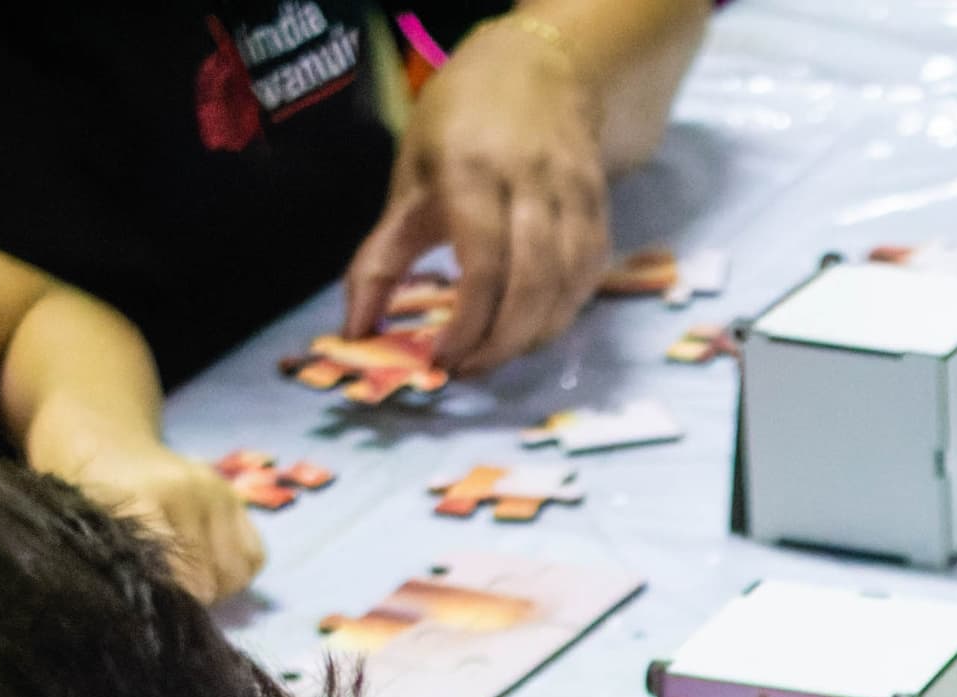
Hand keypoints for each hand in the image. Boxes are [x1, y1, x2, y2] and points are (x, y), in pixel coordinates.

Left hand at [42, 437, 263, 602]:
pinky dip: (235, 573)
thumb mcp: (86, 531)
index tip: (151, 621)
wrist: (101, 438)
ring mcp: (218, 493)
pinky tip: (207, 568)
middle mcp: (191, 493)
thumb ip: (120, 570)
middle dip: (188, 603)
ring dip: (214, 590)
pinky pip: (254, 556)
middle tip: (160, 598)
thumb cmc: (84, 493)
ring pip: (235, 574)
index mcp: (146, 499)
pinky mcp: (235, 497)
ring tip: (183, 582)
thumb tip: (148, 622)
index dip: (168, 609)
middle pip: (208, 583)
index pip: (177, 581)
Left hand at [344, 15, 609, 373]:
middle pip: (532, 284)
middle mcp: (531, 182)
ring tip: (499, 353)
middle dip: (502, 343)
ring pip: (568, 286)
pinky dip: (563, 312)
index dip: (467, 326)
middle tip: (471, 368)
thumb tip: (355, 331)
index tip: (443, 359)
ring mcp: (574, 194)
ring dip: (534, 336)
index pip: (483, 266)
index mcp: (472, 171)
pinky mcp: (601, 206)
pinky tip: (533, 326)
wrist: (537, 68)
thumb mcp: (409, 180)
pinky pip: (589, 274)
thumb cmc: (459, 125)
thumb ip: (381, 259)